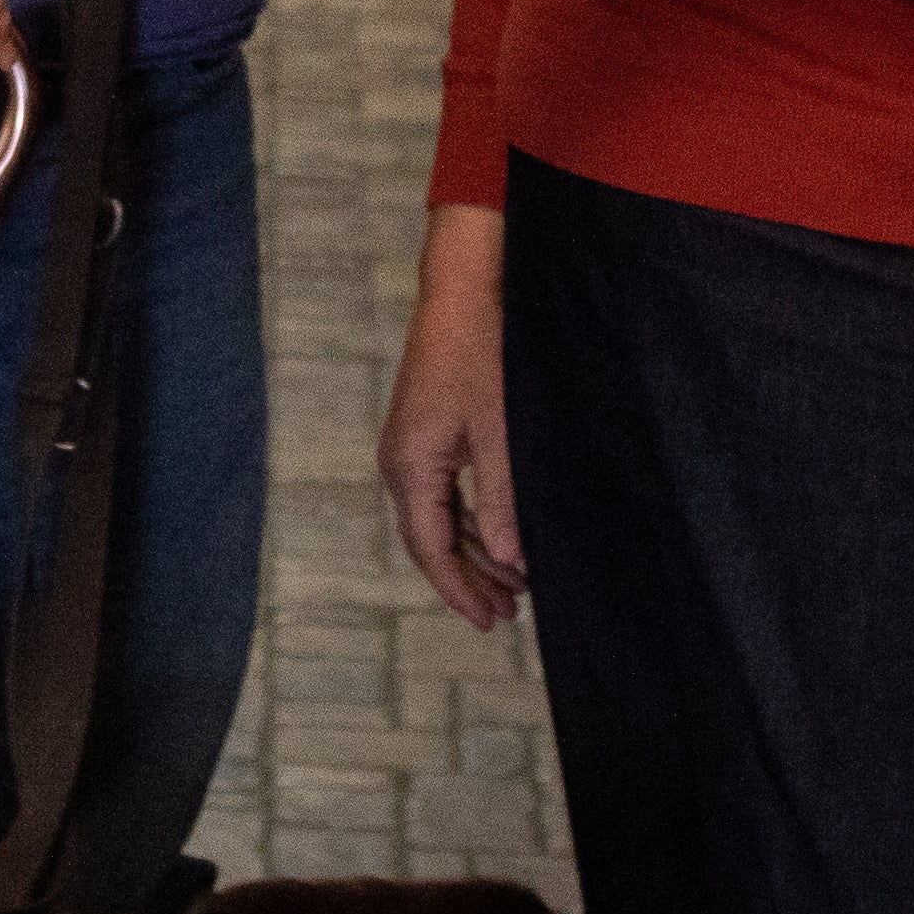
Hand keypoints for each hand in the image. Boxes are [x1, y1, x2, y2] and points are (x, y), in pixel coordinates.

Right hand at [380, 201, 524, 629]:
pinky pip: (442, 493)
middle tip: (508, 614)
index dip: (460, 590)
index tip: (489, 622)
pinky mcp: (427, 432)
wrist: (465, 291)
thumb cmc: (483, 354)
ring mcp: (410, 447)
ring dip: (474, 551)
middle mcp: (400, 462)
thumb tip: (512, 560)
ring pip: (438, 518)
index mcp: (410, 466)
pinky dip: (471, 520)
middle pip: (430, 540)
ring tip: (512, 584)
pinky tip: (499, 535)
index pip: (430, 548)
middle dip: (468, 578)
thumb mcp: (501, 433)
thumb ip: (503, 500)